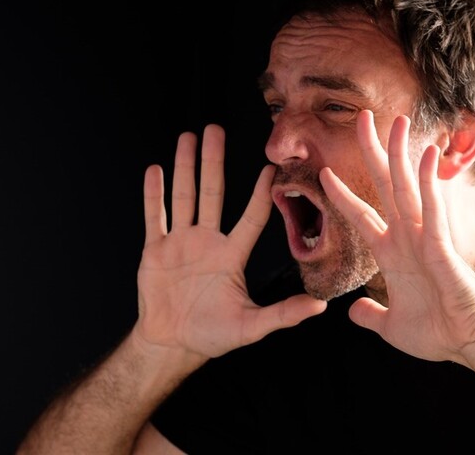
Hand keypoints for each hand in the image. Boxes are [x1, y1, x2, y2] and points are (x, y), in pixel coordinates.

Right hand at [135, 126, 325, 359]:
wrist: (172, 345)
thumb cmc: (212, 335)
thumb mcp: (251, 326)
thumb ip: (283, 314)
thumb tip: (320, 307)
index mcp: (232, 254)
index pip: (250, 217)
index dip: (260, 194)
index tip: (269, 168)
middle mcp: (208, 241)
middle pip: (212, 193)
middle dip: (213, 161)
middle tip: (215, 129)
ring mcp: (181, 243)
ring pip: (183, 196)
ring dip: (184, 167)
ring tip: (187, 137)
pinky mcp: (156, 251)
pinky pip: (156, 217)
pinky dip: (154, 195)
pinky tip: (155, 169)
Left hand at [319, 110, 474, 365]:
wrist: (469, 344)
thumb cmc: (438, 334)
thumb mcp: (391, 326)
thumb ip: (371, 316)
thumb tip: (352, 312)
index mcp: (392, 254)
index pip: (362, 216)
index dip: (342, 195)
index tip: (324, 173)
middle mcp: (407, 238)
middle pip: (385, 186)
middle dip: (373, 152)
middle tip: (362, 118)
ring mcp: (424, 238)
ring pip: (408, 187)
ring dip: (400, 154)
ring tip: (396, 121)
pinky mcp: (442, 246)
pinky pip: (432, 209)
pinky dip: (429, 183)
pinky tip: (426, 156)